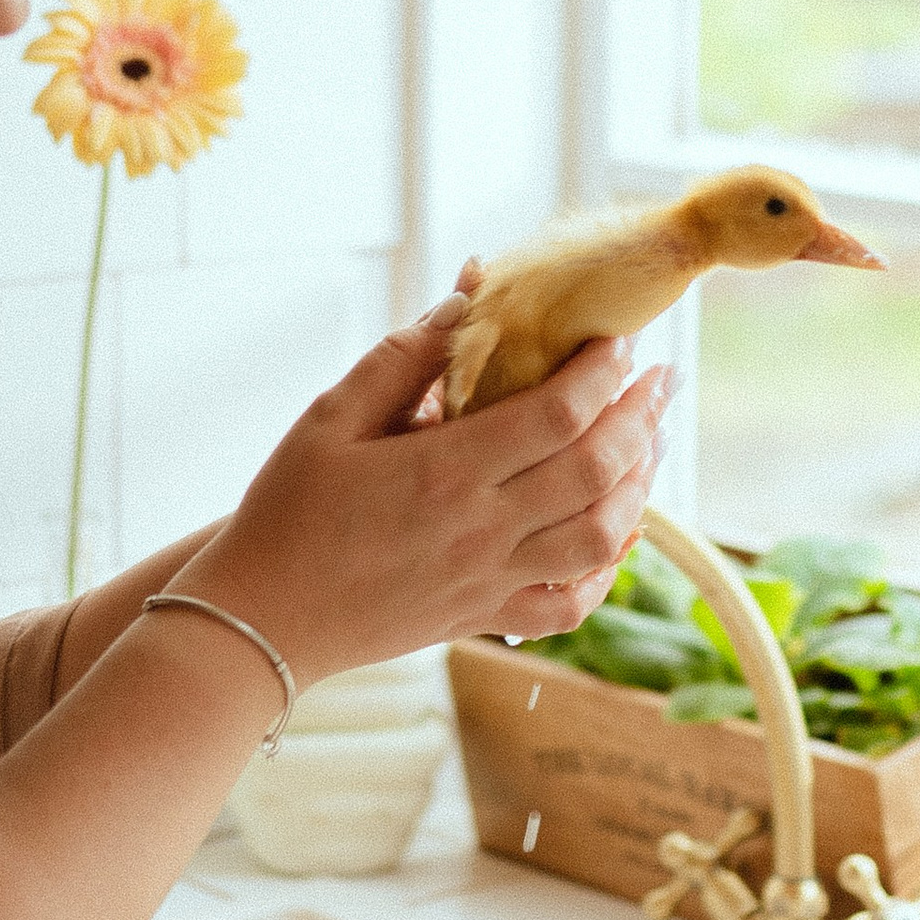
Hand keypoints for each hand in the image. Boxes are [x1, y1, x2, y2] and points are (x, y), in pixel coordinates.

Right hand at [176, 293, 672, 683]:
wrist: (260, 619)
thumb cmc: (287, 511)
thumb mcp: (330, 417)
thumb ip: (404, 359)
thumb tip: (467, 300)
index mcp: (443, 472)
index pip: (556, 414)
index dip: (601, 373)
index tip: (619, 341)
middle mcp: (479, 529)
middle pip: (596, 470)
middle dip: (640, 417)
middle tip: (660, 380)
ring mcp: (488, 580)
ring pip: (599, 535)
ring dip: (639, 486)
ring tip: (650, 443)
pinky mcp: (483, 618)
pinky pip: (568, 605)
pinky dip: (605, 571)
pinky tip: (615, 534)